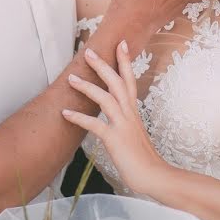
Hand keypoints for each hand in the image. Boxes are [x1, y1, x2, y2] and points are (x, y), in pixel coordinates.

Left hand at [62, 41, 167, 195]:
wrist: (154, 175)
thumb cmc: (143, 157)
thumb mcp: (134, 133)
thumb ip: (126, 122)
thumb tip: (116, 118)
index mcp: (134, 111)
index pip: (130, 80)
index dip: (126, 61)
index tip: (121, 44)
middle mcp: (130, 113)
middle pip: (117, 82)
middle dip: (103, 65)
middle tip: (89, 51)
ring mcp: (123, 125)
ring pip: (105, 97)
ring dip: (87, 86)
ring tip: (71, 78)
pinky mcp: (115, 139)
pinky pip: (95, 124)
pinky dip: (79, 118)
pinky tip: (65, 114)